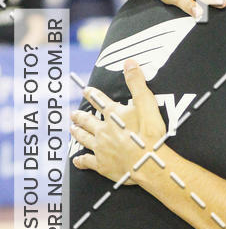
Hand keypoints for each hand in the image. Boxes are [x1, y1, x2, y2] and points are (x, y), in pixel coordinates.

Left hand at [70, 59, 165, 182]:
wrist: (148, 163)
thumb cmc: (150, 135)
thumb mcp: (148, 104)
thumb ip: (137, 83)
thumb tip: (129, 62)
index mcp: (114, 114)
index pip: (99, 100)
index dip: (92, 94)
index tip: (85, 90)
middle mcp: (103, 130)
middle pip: (87, 120)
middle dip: (80, 116)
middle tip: (73, 114)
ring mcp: (101, 148)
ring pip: (83, 138)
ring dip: (77, 132)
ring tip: (72, 129)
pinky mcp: (102, 165)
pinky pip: (87, 161)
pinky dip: (80, 160)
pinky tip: (76, 160)